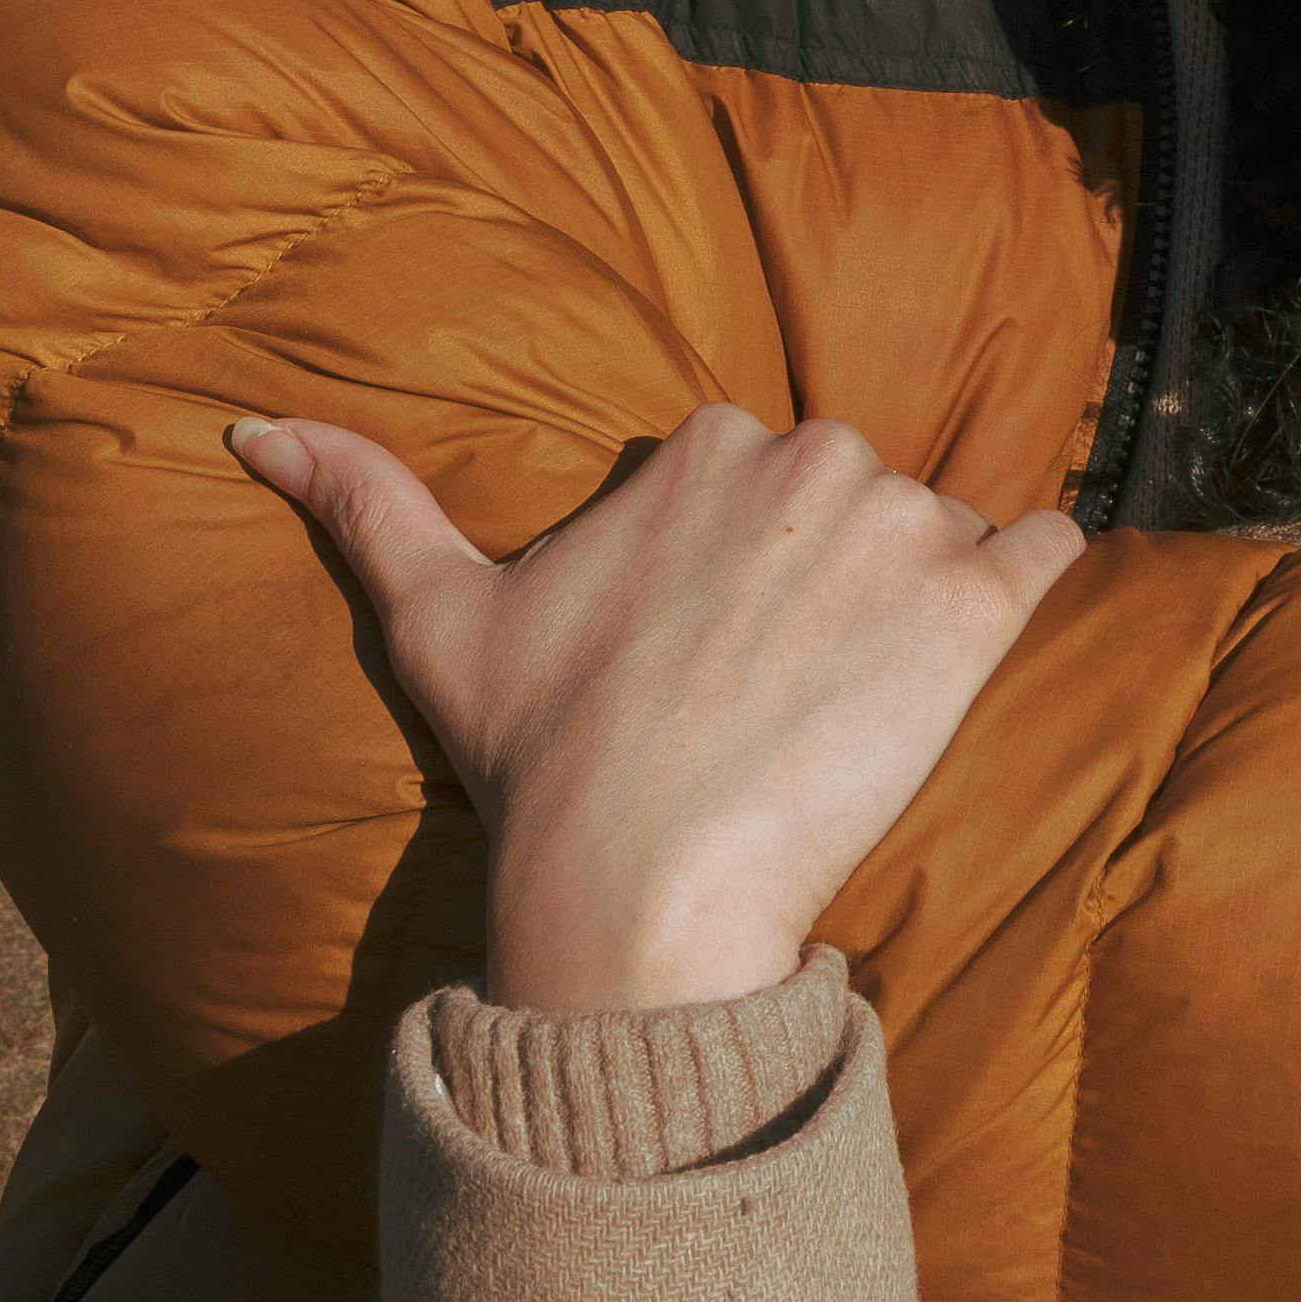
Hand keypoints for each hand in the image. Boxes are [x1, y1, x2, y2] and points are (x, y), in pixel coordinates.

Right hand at [231, 405, 1082, 1013]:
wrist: (634, 882)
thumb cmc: (537, 757)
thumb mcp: (434, 613)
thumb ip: (361, 496)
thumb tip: (250, 419)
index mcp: (702, 442)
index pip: (757, 473)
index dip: (742, 566)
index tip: (713, 649)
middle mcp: (810, 455)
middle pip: (854, 497)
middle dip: (831, 577)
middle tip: (781, 691)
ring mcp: (901, 527)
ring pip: (942, 531)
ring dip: (917, 601)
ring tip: (852, 706)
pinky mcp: (978, 608)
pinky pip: (1050, 553)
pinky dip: (1037, 581)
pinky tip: (985, 644)